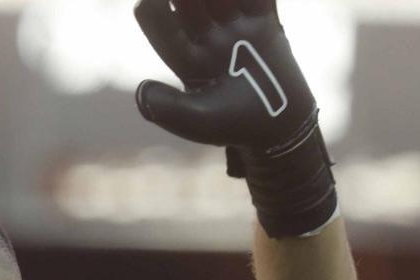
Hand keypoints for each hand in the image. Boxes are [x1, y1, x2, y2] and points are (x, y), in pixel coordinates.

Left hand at [134, 0, 337, 236]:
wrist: (277, 126)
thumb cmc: (233, 126)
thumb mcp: (199, 122)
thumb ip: (169, 110)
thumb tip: (142, 90)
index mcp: (183, 55)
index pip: (158, 20)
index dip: (154, 7)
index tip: (157, 1)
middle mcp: (203, 34)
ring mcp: (233, 25)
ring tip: (227, 0)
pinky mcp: (262, 19)